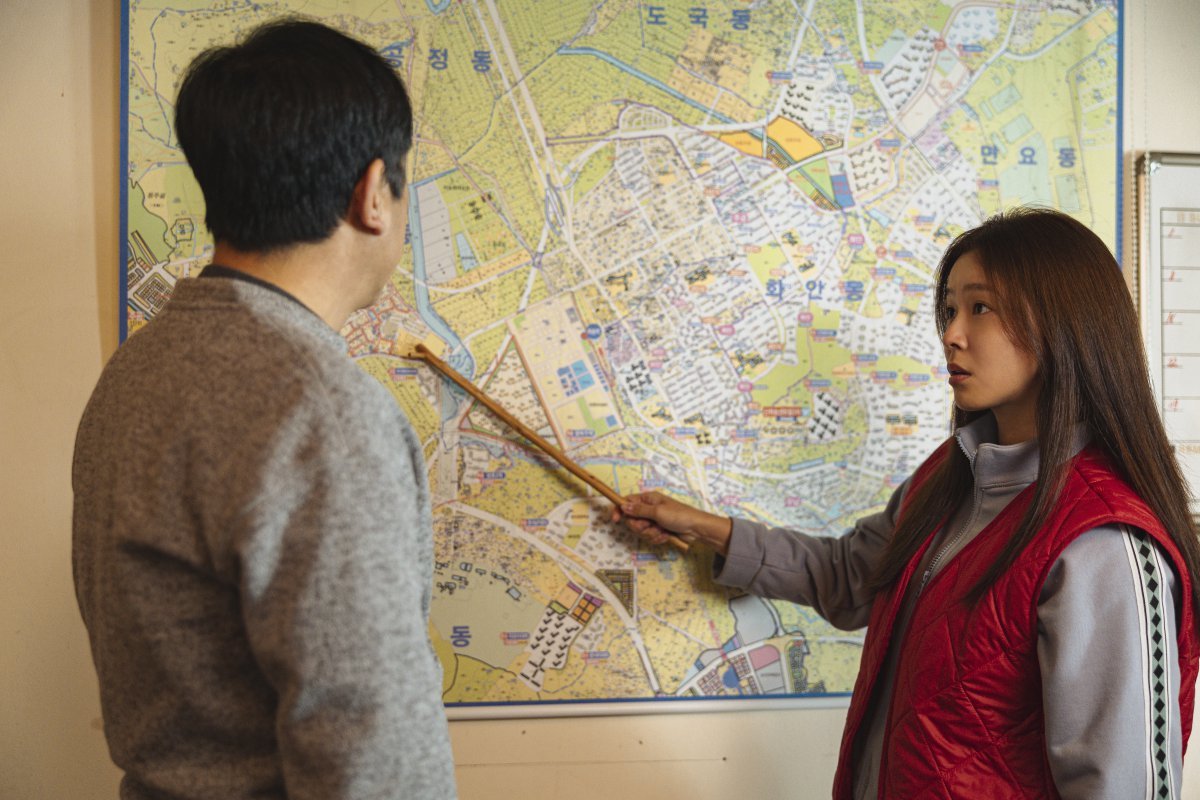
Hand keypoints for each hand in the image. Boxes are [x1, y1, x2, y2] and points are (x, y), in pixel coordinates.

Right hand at [612, 492, 732, 554]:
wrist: (696, 529)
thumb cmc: (679, 515)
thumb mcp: (658, 512)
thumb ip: (639, 510)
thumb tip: (624, 506)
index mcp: (648, 499)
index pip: (627, 502)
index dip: (619, 510)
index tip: (615, 519)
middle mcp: (649, 508)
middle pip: (632, 519)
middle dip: (640, 526)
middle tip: (650, 525)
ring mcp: (653, 520)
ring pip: (640, 530)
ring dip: (650, 533)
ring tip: (662, 531)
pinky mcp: (658, 530)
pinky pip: (649, 536)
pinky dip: (657, 538)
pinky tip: (666, 535)